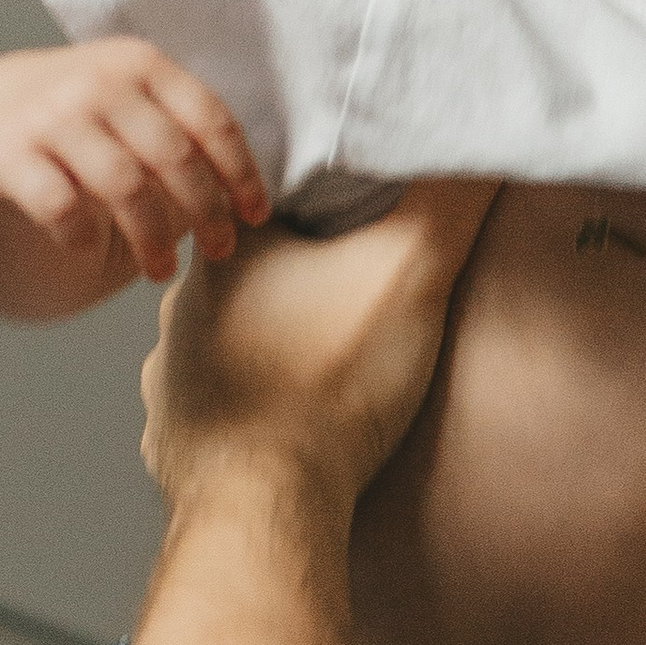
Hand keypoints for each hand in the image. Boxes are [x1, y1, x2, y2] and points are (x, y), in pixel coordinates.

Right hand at [0, 42, 268, 313]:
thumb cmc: (89, 124)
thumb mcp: (137, 107)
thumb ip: (185, 134)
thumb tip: (250, 200)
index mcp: (142, 65)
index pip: (210, 120)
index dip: (240, 173)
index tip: (254, 216)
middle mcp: (98, 82)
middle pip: (174, 156)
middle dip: (206, 212)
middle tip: (219, 251)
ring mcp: (51, 114)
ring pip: (124, 186)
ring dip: (152, 238)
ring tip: (161, 270)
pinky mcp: (8, 152)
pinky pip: (60, 205)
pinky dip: (81, 235)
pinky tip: (90, 248)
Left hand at [141, 181, 498, 510]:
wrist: (267, 503)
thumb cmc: (329, 384)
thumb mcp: (410, 271)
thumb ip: (447, 200)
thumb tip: (477, 142)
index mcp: (227, 254)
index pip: (264, 199)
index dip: (316, 204)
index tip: (357, 217)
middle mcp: (179, 308)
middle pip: (248, 274)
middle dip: (297, 281)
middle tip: (351, 295)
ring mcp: (168, 378)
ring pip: (225, 343)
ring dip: (267, 348)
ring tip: (321, 363)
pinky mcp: (175, 441)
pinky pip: (213, 411)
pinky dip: (247, 412)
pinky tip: (281, 424)